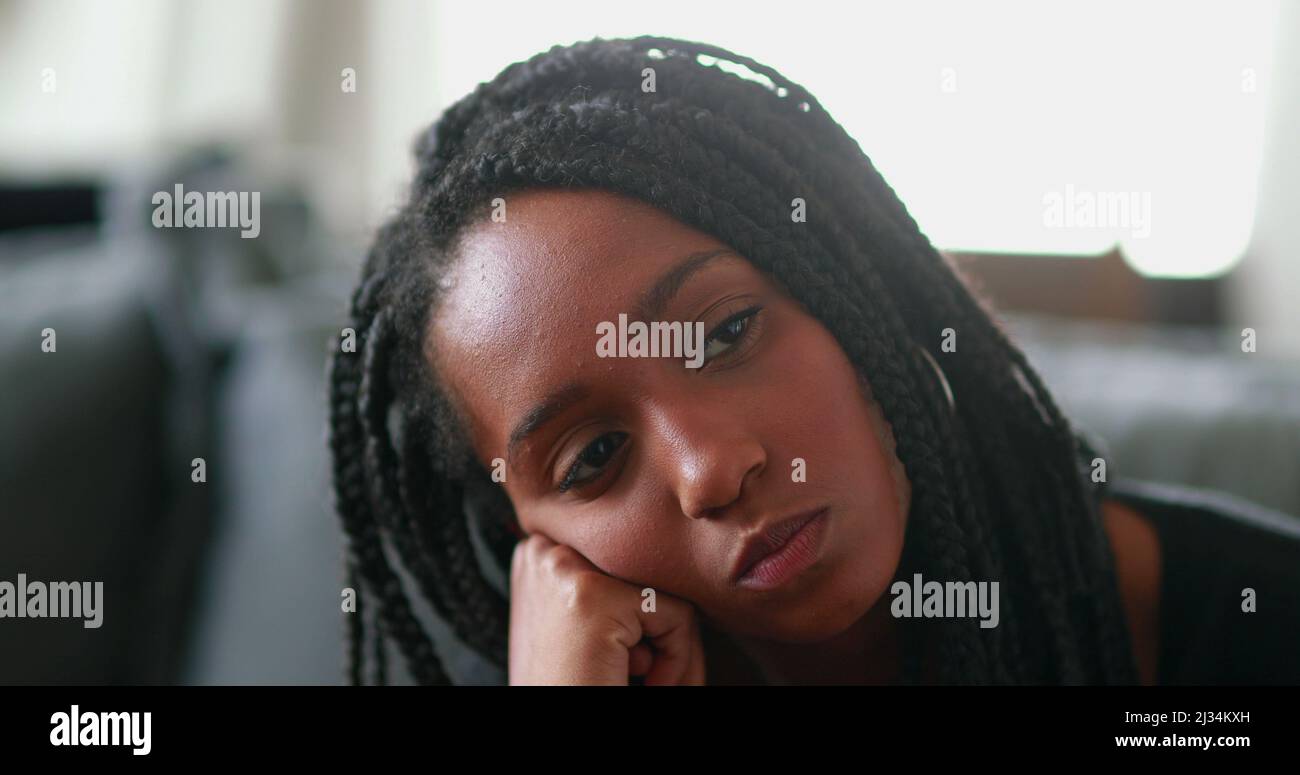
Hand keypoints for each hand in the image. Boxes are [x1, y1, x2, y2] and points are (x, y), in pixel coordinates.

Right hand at [507, 532, 705, 684]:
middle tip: (646, 677)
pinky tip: (640, 685)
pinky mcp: (594, 595)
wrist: (557, 741)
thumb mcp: (582, 629)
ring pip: (667, 591)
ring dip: (670, 649)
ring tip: (638, 682)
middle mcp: (542, 548)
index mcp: (538, 552)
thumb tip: (675, 556)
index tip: (630, 660)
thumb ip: (612, 588)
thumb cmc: (572, 689)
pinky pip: (678, 617)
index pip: (627, 560)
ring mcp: (564, 567)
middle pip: (646, 570)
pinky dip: (678, 662)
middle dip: (659, 630)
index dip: (641, 617)